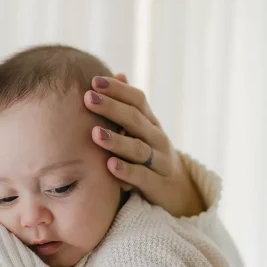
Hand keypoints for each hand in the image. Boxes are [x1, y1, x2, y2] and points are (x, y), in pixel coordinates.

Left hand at [84, 74, 204, 217]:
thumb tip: (119, 74)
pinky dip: (126, 171)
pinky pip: (142, 176)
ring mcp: (160, 162)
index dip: (117, 90)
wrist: (178, 192)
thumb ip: (130, 107)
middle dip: (111, 108)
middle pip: (136, 120)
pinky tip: (110, 166)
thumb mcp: (142, 131)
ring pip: (138, 148)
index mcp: (151, 123)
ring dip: (116, 141)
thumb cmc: (150, 156)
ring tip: (95, 133)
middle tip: (88, 99)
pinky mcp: (158, 185)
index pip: (138, 100)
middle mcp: (157, 138)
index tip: (94, 81)